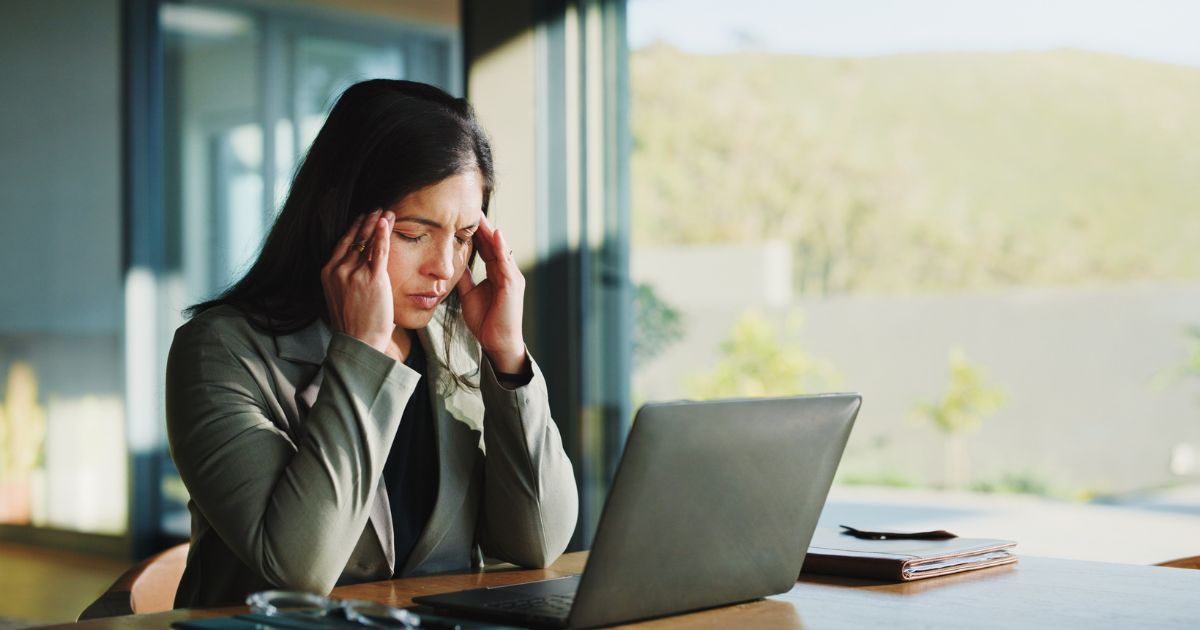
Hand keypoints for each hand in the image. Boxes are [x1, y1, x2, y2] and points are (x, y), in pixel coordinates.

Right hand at [321, 209, 396, 355]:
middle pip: (354, 239)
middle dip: (366, 222)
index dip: (353, 229)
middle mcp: (338, 270)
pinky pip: (378, 251)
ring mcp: (354, 274)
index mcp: (328, 273)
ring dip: (377, 224)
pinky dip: (383, 234)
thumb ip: (345, 279)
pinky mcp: (372, 279)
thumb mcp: (341, 296)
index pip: (341, 244)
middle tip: (376, 209)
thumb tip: (357, 268)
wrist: (359, 341)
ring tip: (385, 211)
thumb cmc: (353, 323)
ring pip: (367, 242)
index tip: (361, 219)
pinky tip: (387, 221)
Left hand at [457, 215, 527, 373]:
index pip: (485, 247)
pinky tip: (495, 234)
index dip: (474, 232)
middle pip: (493, 243)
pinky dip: (501, 247)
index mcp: (496, 273)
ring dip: (490, 231)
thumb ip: (465, 278)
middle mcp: (506, 271)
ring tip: (480, 214)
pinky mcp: (513, 284)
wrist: (497, 342)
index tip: (462, 217)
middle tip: (470, 207)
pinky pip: (506, 261)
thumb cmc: (486, 321)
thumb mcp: (469, 294)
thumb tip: (454, 263)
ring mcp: (512, 276)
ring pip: (500, 248)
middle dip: (482, 226)